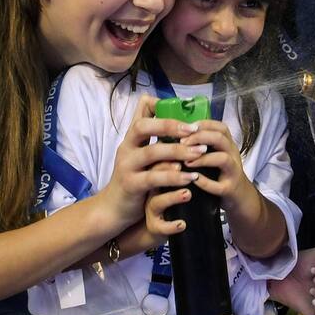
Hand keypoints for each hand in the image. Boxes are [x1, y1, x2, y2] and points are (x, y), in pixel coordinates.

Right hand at [103, 97, 205, 231]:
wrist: (114, 208)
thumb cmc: (135, 179)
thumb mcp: (142, 156)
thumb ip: (156, 141)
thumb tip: (181, 124)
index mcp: (131, 138)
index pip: (141, 112)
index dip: (161, 106)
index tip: (185, 111)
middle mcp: (126, 148)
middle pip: (143, 127)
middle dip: (170, 125)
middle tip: (194, 130)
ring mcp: (126, 166)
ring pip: (151, 152)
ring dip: (178, 151)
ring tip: (200, 153)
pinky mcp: (131, 185)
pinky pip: (154, 178)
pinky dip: (174, 177)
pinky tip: (191, 178)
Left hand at [180, 120, 253, 211]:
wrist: (239, 196)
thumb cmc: (221, 173)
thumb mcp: (215, 154)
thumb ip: (202, 145)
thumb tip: (176, 135)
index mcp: (228, 144)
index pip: (219, 127)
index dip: (202, 125)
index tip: (185, 128)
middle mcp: (233, 155)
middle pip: (220, 138)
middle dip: (200, 137)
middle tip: (182, 142)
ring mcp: (233, 172)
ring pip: (223, 159)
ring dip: (203, 159)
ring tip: (186, 162)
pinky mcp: (229, 189)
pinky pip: (218, 186)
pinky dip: (205, 182)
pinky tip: (193, 179)